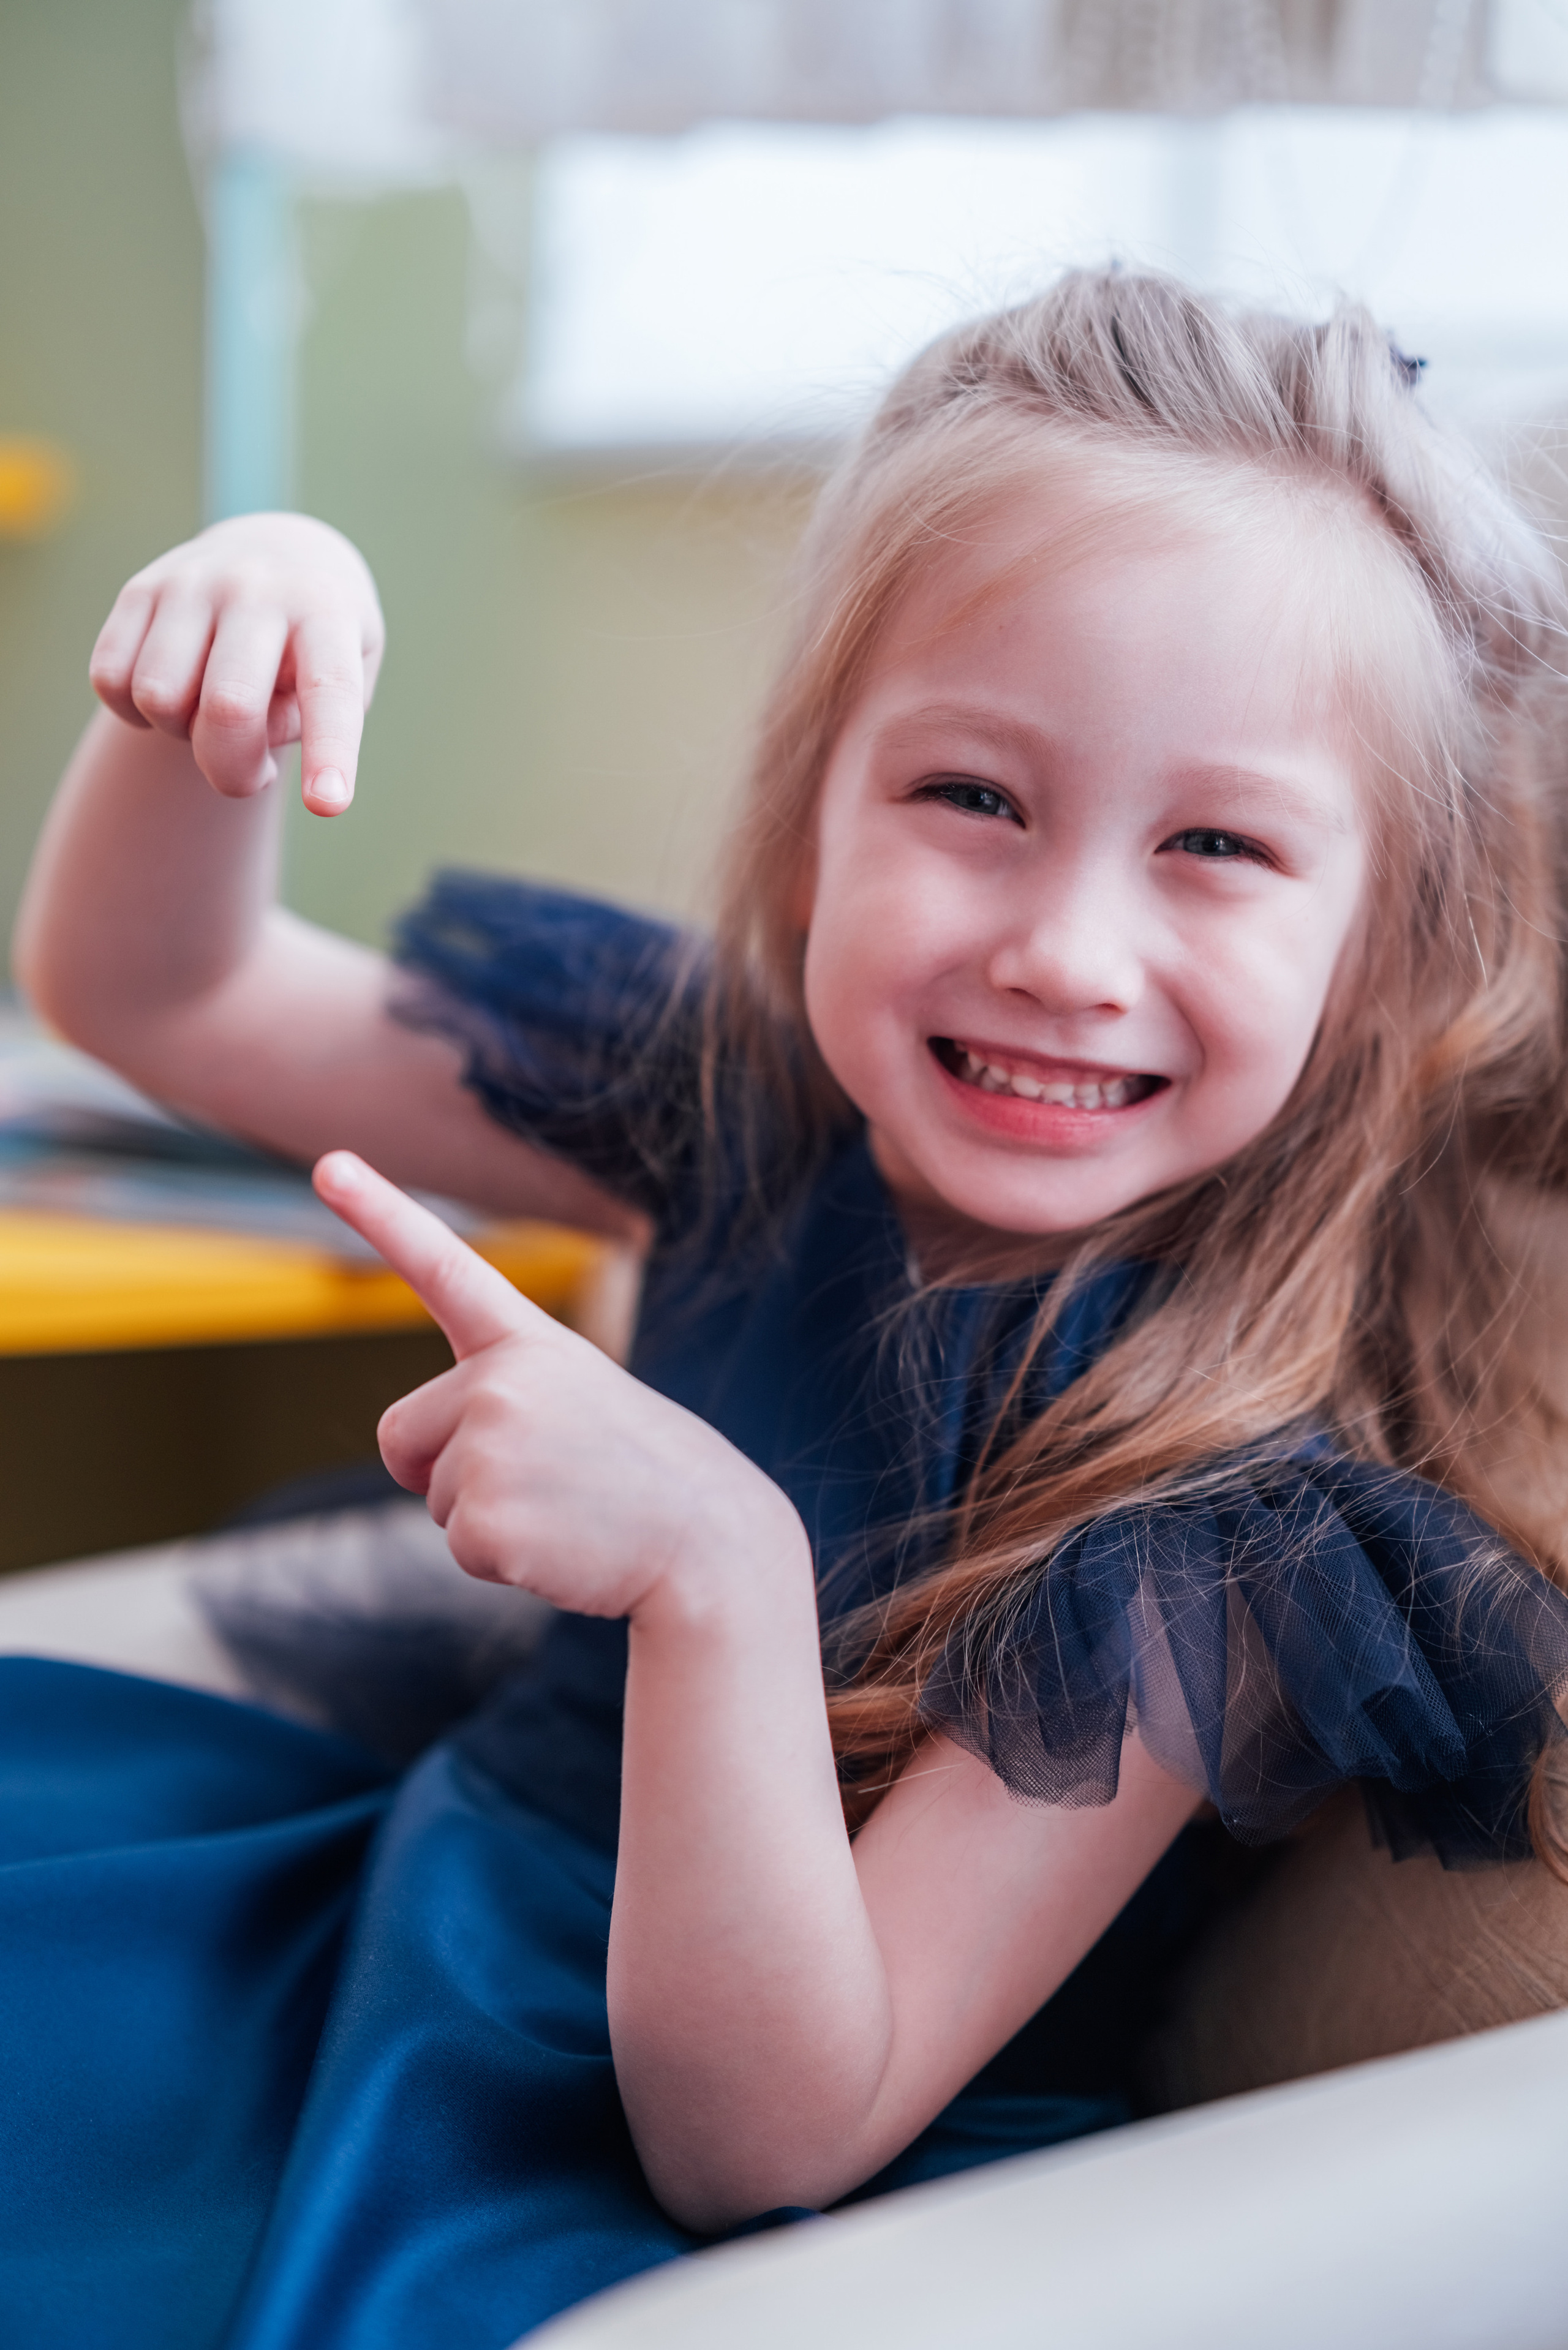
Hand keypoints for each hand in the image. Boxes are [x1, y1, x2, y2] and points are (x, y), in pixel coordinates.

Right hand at [88, 514, 383, 817]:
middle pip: (227, 707)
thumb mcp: (348, 674)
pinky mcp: (138, 590)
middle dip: (232, 769)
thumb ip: (305, 719)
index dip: (329, 752)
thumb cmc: (318, 640)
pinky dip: (134, 712)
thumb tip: (242, 746)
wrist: (277, 550)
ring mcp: (191, 583)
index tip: (328, 806)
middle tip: (251, 771)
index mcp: (326, 613)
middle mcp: (257, 588)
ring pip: (157, 697)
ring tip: (210, 714)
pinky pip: (111, 680)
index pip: (330, 689)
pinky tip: (171, 696)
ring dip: (179, 732)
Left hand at [313, 1152, 807, 1620]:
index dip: (379, 1211)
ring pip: (434, 1497)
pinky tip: (565, 1546)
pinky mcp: (486, 1519)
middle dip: (440, 1470)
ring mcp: (492, 1447)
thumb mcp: (579, 1405)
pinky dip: (504, 1562)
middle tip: (541, 1483)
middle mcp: (502, 1381)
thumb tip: (419, 1462)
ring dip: (490, 1519)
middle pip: (401, 1433)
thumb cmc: (646, 1477)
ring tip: (570, 1509)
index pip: (443, 1266)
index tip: (330, 1164)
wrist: (713, 1544)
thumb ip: (499, 1403)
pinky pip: (459, 1547)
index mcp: (529, 1343)